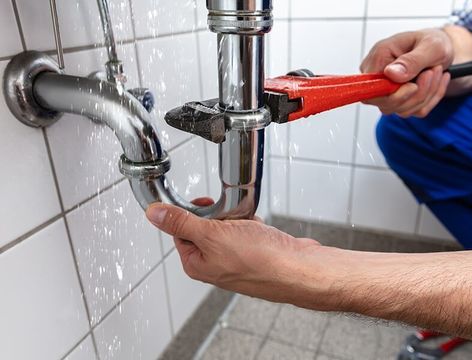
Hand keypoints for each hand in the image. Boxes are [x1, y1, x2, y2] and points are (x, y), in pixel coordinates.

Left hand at [146, 201, 336, 306]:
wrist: (299, 269)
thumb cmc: (260, 260)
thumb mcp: (212, 235)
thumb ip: (181, 223)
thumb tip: (154, 215)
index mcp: (197, 263)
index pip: (180, 230)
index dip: (191, 214)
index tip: (204, 205)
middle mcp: (214, 264)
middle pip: (205, 226)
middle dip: (220, 215)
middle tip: (230, 217)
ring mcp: (235, 259)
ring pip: (228, 226)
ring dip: (237, 218)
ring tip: (249, 224)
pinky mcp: (254, 253)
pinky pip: (247, 230)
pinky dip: (252, 224)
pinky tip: (260, 229)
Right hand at [361, 28, 452, 117]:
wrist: (442, 49)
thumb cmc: (434, 42)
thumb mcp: (431, 45)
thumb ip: (411, 61)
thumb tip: (390, 74)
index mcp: (378, 58)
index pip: (371, 89)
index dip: (392, 94)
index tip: (414, 85)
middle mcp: (377, 77)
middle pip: (386, 104)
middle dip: (417, 93)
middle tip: (433, 71)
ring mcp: (385, 91)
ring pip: (402, 110)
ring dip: (426, 94)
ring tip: (436, 72)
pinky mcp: (397, 101)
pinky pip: (413, 111)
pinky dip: (430, 99)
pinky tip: (435, 82)